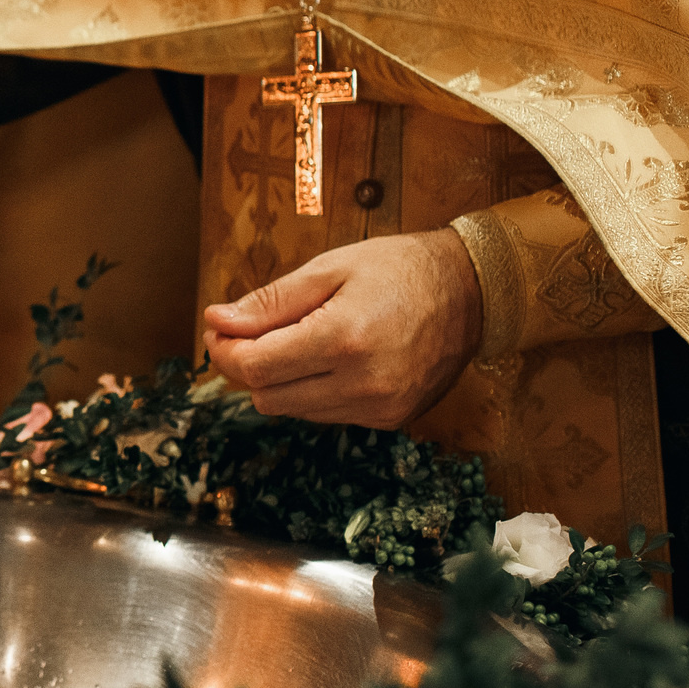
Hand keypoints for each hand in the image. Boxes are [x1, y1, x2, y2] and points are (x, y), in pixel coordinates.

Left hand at [200, 230, 482, 429]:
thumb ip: (270, 302)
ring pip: (293, 410)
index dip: (224, 351)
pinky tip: (324, 358)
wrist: (471, 292)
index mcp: (344, 339)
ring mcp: (379, 407)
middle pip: (267, 397)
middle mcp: (363, 383)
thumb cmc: (398, 269)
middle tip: (244, 331)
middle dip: (246, 365)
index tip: (217, 327)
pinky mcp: (390, 419)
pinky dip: (311, 390)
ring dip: (278, 380)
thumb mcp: (328, 269)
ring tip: (291, 338)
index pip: (255, 368)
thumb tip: (218, 321)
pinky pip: (325, 414)